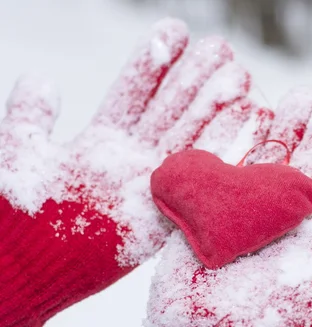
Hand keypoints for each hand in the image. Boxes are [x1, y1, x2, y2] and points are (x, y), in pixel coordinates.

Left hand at [0, 18, 262, 326]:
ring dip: (213, 106)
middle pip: (169, 110)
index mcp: (101, 142)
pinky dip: (221, 148)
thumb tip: (40, 80)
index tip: (175, 29)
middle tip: (222, 47)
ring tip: (238, 72)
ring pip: (187, 136)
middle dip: (196, 77)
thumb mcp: (22, 154)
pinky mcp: (166, 210)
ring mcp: (151, 183)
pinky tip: (242, 120)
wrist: (29, 265)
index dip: (153, 62)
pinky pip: (199, 174)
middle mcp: (131, 159)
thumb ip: (30, 116)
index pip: (133, 92)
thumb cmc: (17, 215)